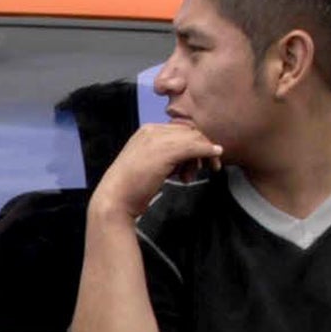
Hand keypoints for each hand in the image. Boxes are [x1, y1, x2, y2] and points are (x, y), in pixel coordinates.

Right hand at [89, 121, 224, 223]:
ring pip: (193, 137)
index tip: (194, 163)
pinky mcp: (166, 151)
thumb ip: (164, 159)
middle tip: (205, 167)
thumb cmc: (129, 190)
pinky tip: (215, 156)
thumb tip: (185, 162)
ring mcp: (158, 139)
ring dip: (204, 153)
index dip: (191, 144)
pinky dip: (208, 150)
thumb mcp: (148, 167)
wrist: (115, 201)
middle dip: (200, 148)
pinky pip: (195, 145)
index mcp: (145, 132)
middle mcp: (152, 131)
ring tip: (196, 173)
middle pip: (188, 131)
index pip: (178, 131)